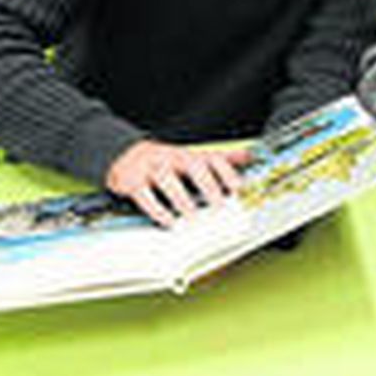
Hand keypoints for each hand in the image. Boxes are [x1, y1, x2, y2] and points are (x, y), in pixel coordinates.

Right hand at [105, 140, 250, 226]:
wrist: (126, 156)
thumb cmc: (166, 161)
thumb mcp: (193, 157)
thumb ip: (220, 159)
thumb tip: (248, 156)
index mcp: (188, 154)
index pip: (211, 157)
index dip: (226, 171)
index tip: (237, 187)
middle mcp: (171, 158)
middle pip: (192, 164)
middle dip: (207, 184)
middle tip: (219, 204)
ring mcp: (151, 168)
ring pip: (166, 178)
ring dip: (181, 198)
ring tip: (192, 216)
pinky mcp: (132, 181)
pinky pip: (144, 194)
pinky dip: (157, 209)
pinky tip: (168, 221)